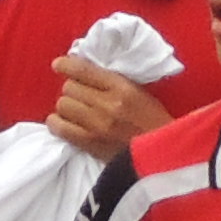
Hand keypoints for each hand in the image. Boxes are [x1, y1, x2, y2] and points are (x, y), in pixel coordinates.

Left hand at [37, 61, 173, 160]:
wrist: (163, 156)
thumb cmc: (154, 121)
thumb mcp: (139, 93)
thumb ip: (111, 82)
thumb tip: (82, 73)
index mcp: (122, 87)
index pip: (84, 70)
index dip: (66, 65)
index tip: (58, 65)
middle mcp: (107, 104)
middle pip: (70, 88)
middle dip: (72, 90)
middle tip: (79, 96)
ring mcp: (97, 125)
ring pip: (63, 106)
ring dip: (67, 107)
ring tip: (75, 112)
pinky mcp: (90, 144)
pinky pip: (60, 128)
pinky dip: (58, 124)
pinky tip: (63, 124)